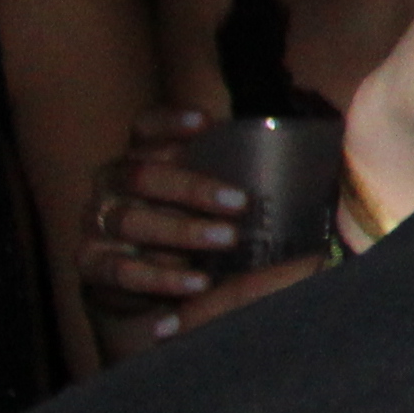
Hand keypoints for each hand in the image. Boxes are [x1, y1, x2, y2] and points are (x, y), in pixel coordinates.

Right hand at [83, 110, 298, 354]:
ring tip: (226, 240)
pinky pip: (121, 270)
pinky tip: (196, 282)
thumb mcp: (216, 201)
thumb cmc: (193, 230)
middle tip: (239, 202)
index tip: (206, 123)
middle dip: (191, 186)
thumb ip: (243, 177)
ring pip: (130, 220)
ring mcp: (96, 224)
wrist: (146, 290)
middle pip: (140, 173)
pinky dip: (160, 278)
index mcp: (140, 159)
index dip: (169, 122)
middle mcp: (111, 185)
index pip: (144, 128)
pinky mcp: (92, 267)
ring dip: (181, 230)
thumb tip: (322, 155)